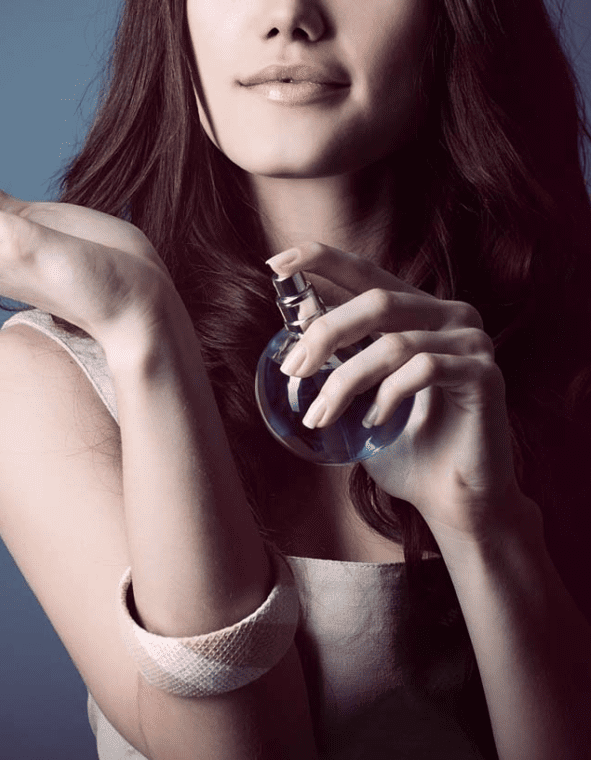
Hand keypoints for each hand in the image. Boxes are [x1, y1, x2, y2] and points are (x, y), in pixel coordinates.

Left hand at [266, 242, 519, 537]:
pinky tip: (372, 421)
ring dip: (346, 381)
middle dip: (325, 333)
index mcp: (416, 311)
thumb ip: (338, 357)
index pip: (366, 272)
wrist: (449, 498)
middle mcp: (449, 315)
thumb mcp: (359, 393)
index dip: (321, 260)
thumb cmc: (400, 444)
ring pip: (394, 343)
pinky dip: (389, 395)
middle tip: (293, 369)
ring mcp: (471, 342)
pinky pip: (425, 370)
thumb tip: (296, 326)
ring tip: (320, 416)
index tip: (275, 263)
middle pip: (377, 301)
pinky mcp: (484, 374)